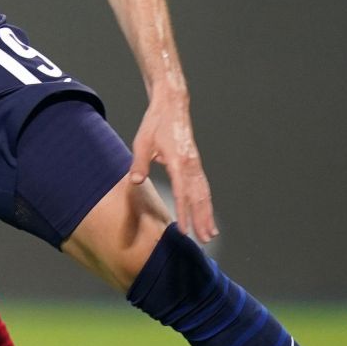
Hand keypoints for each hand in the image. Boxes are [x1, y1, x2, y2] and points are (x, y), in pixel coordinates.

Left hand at [128, 87, 217, 242]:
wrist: (172, 105)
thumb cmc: (155, 123)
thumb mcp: (142, 142)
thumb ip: (140, 163)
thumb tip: (136, 181)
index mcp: (178, 161)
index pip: (182, 192)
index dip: (184, 212)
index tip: (184, 230)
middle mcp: (191, 164)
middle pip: (199, 197)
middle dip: (202, 219)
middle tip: (205, 240)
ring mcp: (196, 164)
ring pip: (204, 193)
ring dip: (208, 214)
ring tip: (211, 233)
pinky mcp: (196, 163)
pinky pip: (203, 186)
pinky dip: (206, 201)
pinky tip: (207, 213)